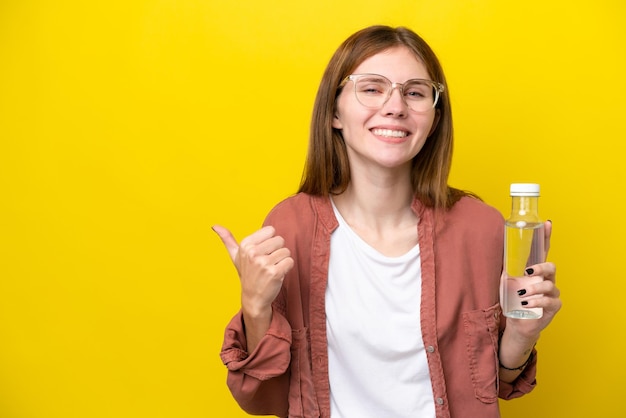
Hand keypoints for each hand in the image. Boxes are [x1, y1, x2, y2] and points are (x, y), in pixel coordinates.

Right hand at [212, 225, 293, 318]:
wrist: (253, 298)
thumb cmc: (247, 274)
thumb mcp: (235, 256)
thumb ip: (227, 239)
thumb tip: (214, 226)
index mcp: (245, 244)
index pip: (271, 230)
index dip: (270, 241)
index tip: (262, 252)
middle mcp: (253, 252)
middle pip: (280, 240)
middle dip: (277, 251)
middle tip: (268, 262)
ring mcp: (263, 263)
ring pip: (286, 251)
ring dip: (282, 260)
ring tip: (271, 269)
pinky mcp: (274, 272)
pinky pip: (290, 261)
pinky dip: (287, 268)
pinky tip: (277, 275)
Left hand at [506, 220, 561, 339]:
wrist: (517, 322)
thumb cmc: (513, 300)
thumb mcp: (507, 282)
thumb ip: (506, 268)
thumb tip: (498, 254)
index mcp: (536, 271)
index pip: (543, 251)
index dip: (546, 237)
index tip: (547, 223)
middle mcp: (547, 279)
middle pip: (552, 267)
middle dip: (541, 268)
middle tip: (528, 272)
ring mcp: (552, 293)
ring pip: (550, 285)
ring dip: (534, 289)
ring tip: (521, 295)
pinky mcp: (553, 307)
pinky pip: (549, 301)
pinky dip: (536, 302)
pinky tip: (526, 304)